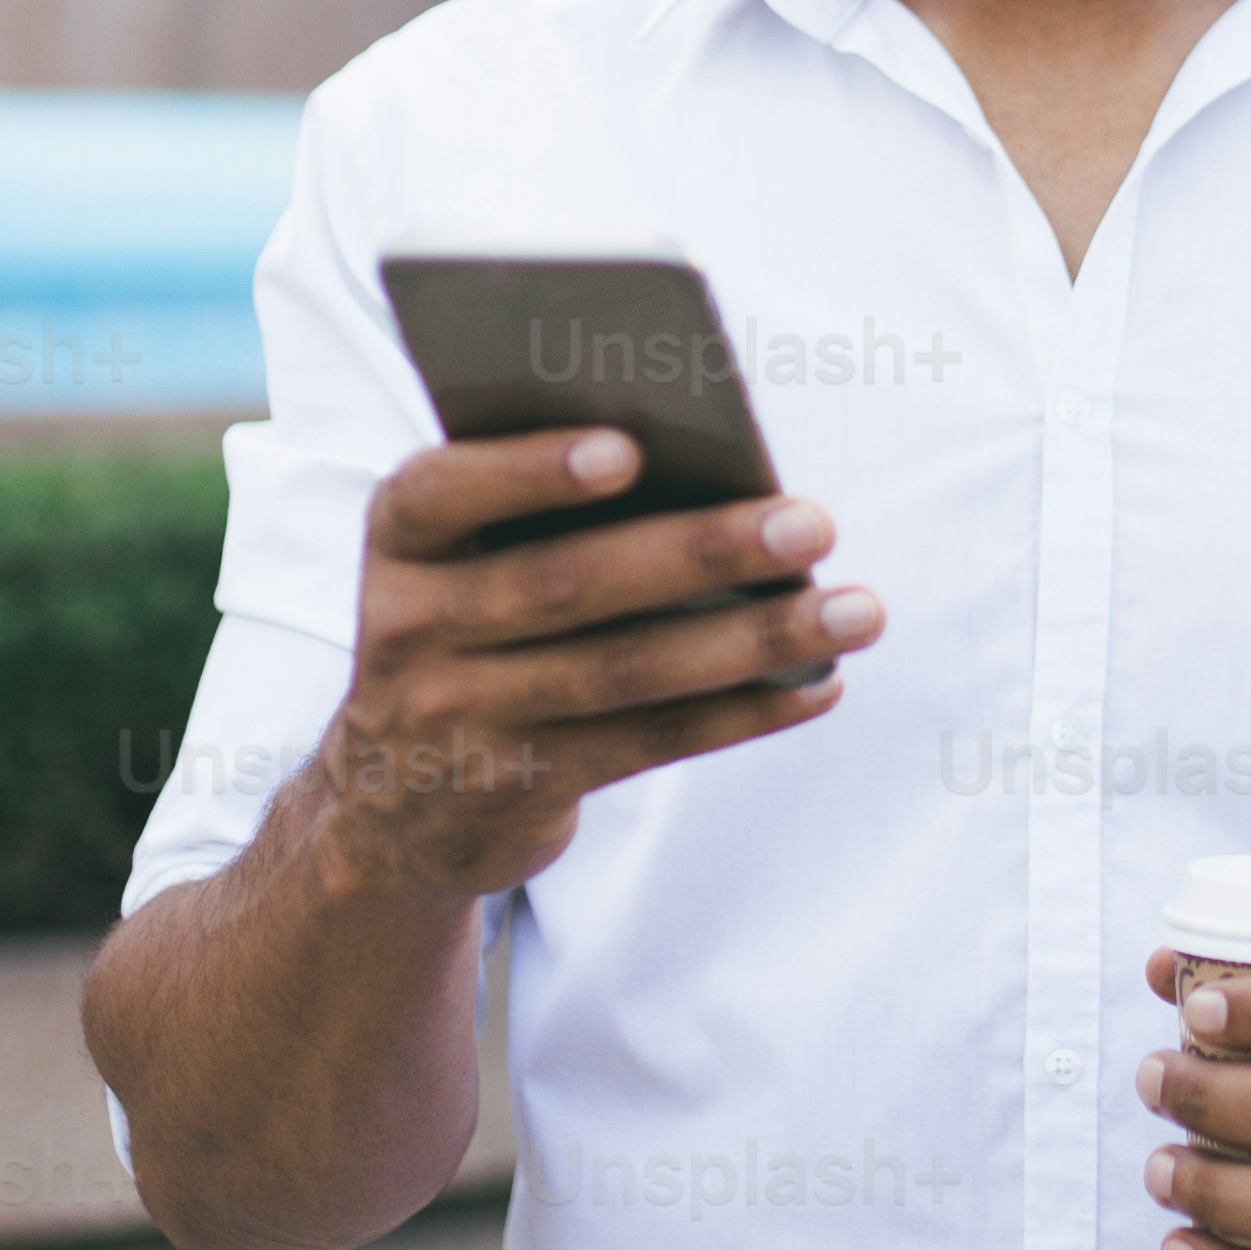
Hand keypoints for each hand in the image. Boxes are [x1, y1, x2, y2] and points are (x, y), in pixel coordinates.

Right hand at [318, 429, 883, 901]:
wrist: (394, 801)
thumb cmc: (468, 624)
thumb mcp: (461, 560)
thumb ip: (539, 508)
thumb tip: (711, 472)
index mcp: (400, 540)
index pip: (443, 491)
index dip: (531, 470)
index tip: (630, 448)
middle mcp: (411, 627)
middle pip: (568, 582)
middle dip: (700, 550)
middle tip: (812, 523)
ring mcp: (461, 717)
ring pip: (624, 672)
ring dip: (753, 640)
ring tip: (856, 610)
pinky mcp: (519, 787)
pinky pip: (648, 741)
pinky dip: (743, 712)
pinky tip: (817, 683)